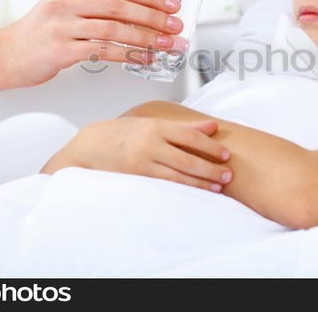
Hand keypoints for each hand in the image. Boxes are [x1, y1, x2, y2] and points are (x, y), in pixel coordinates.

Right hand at [0, 0, 188, 86]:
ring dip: (147, 38)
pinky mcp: (60, 50)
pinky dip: (129, 55)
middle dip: (155, 17)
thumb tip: (144, 12)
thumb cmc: (43, 32)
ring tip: (168, 45)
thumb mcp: (67, 6)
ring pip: (115, 29)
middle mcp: (66, 0)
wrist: (7, 54)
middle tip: (176, 26)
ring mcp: (62, 25)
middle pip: (121, 7)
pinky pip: (103, 51)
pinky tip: (145, 58)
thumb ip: (99, 5)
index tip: (172, 5)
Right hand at [39, 117, 232, 192]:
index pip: (190, 136)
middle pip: (188, 158)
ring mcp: (142, 162)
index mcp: (156, 126)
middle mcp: (150, 143)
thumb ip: (183, 126)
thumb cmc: (122, 133)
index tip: (226, 155)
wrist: (88, 146)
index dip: (211, 147)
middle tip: (229, 175)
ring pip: (178, 175)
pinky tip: (195, 193)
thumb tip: (212, 127)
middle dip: (211, 169)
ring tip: (218, 187)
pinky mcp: (135, 178)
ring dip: (200, 183)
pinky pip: (164, 186)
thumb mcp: (151, 122)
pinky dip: (182, 190)